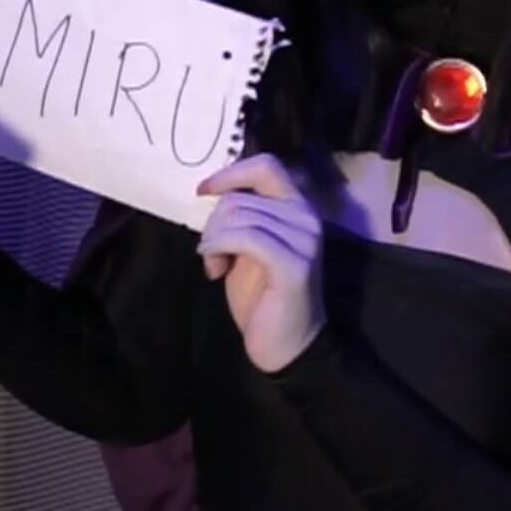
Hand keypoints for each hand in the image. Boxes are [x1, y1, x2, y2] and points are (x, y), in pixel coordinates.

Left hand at [197, 154, 325, 374]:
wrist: (287, 345)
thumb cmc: (264, 296)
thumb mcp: (249, 246)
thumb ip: (242, 217)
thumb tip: (214, 195)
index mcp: (298, 207)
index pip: (266, 165)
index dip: (230, 173)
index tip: (204, 191)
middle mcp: (306, 216)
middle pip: (241, 198)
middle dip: (213, 223)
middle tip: (209, 253)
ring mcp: (304, 239)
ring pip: (238, 216)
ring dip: (213, 240)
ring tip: (214, 266)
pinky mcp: (294, 264)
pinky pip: (245, 238)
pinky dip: (219, 248)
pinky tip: (214, 269)